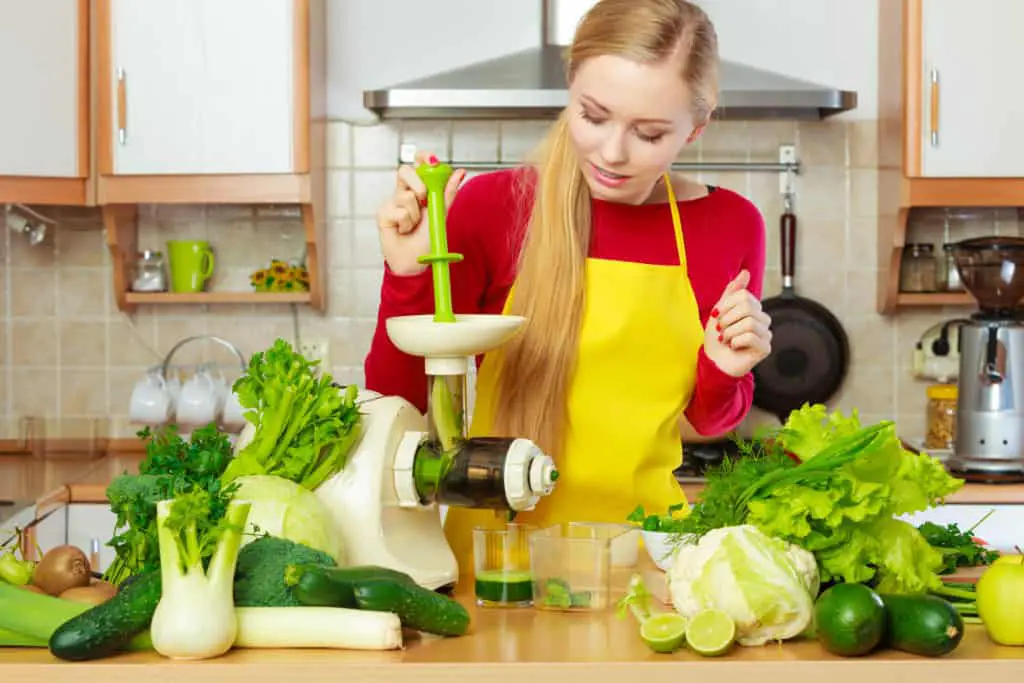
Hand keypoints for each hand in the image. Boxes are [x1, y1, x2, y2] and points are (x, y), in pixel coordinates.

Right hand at [376, 150, 466, 275]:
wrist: (415, 260)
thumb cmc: (426, 238)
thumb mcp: (441, 213)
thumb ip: (448, 193)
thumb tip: (460, 172)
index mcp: (419, 188)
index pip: (417, 165)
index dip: (422, 158)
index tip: (431, 159)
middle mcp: (404, 192)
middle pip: (405, 171)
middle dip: (419, 185)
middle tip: (424, 200)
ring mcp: (392, 202)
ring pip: (405, 195)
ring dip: (415, 214)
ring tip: (413, 225)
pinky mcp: (383, 213)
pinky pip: (399, 211)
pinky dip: (406, 223)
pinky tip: (403, 230)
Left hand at [703, 270, 771, 377]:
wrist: (713, 361)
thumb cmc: (716, 337)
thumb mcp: (720, 310)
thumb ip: (732, 292)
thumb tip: (745, 272)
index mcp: (753, 309)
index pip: (744, 295)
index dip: (726, 305)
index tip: (717, 317)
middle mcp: (763, 319)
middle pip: (748, 307)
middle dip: (727, 319)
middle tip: (722, 330)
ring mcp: (766, 334)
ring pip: (749, 323)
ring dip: (730, 332)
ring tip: (726, 339)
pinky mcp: (765, 348)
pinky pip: (751, 337)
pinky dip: (736, 342)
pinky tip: (734, 347)